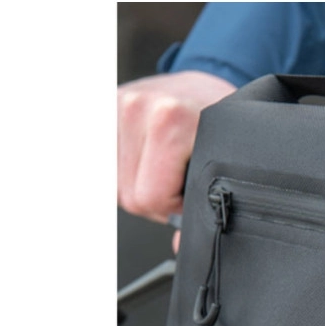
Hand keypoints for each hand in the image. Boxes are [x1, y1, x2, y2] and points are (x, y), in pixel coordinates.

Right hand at [117, 71, 237, 248]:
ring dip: (135, 183)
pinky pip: (102, 163)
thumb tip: (178, 246)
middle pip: (127, 195)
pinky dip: (119, 170)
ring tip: (158, 165)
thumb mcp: (222, 159)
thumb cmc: (216, 120)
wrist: (206, 80)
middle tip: (174, 180)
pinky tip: (139, 160)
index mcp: (170, 120)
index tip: (186, 193)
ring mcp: (116, 103)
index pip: (150, 198)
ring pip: (112, 183)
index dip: (172, 206)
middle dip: (153, 197)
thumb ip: (204, 204)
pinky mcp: (102, 106)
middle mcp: (138, 107)